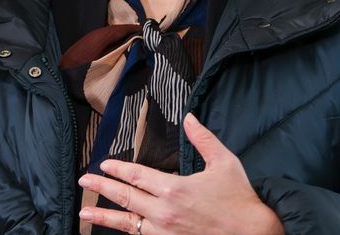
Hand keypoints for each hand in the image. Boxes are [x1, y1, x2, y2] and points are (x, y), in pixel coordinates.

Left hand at [77, 113, 284, 234]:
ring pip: (128, 224)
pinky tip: (117, 229)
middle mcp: (164, 213)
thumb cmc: (240, 199)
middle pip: (125, 198)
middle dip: (101, 189)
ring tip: (85, 215)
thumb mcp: (224, 162)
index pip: (136, 176)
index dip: (116, 170)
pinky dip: (127, 233)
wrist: (254, 234)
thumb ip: (203, 138)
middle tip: (85, 182)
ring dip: (104, 218)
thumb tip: (189, 117)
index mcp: (174, 189)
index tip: (103, 165)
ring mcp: (165, 234)